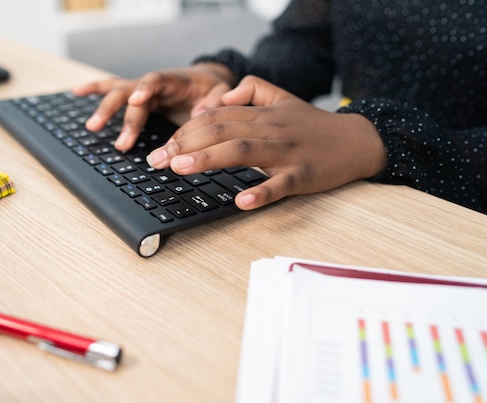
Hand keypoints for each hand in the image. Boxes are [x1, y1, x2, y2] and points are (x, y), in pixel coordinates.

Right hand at [71, 63, 235, 150]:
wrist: (207, 82)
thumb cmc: (213, 89)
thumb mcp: (222, 94)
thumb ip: (214, 103)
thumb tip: (199, 115)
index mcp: (173, 80)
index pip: (155, 80)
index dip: (145, 89)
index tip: (136, 100)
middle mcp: (153, 83)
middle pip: (131, 93)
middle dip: (120, 115)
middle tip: (116, 139)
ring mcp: (142, 89)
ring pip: (118, 93)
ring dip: (104, 109)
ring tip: (92, 126)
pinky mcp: (137, 97)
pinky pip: (113, 91)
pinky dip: (94, 90)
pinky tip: (76, 92)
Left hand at [146, 76, 386, 209]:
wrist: (357, 140)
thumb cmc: (312, 124)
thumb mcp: (281, 97)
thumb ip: (249, 91)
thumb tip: (216, 102)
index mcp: (261, 114)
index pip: (214, 118)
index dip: (184, 131)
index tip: (162, 147)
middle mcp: (270, 129)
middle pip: (221, 131)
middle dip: (184, 144)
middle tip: (156, 161)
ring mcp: (287, 152)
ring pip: (243, 150)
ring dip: (209, 158)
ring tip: (180, 168)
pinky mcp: (304, 174)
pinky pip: (281, 183)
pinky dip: (261, 192)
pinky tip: (241, 201)